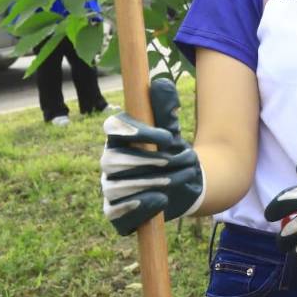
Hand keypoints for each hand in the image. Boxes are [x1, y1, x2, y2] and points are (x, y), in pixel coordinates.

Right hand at [99, 79, 204, 235]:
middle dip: (146, 161)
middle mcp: (109, 162)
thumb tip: (160, 83)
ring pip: (116, 187)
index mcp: (119, 137)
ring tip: (174, 180)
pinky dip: (137, 208)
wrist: (186, 182)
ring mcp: (111, 188)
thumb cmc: (173, 152)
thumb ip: (165, 109)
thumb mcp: (172, 130)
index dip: (136, 130)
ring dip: (148, 183)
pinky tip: (160, 200)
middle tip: (174, 162)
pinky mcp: (117, 212)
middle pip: (112, 160)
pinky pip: (116, 213)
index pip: (112, 127)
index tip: (167, 136)